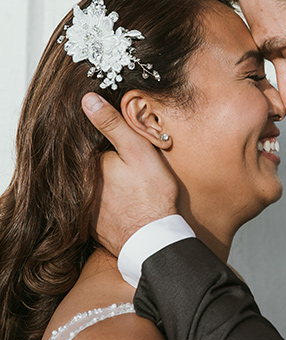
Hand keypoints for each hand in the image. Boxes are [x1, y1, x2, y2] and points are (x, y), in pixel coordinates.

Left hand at [82, 92, 178, 255]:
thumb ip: (112, 123)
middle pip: (84, 165)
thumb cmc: (150, 194)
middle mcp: (76, 188)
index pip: (82, 144)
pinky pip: (91, 204)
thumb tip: (86, 99)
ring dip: (97, 180)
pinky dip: (100, 198)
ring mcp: (81, 208)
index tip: (110, 140)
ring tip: (119, 179)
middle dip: (96, 159)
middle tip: (121, 162)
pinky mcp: (90, 224)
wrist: (155, 240)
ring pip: (86, 185)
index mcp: (85, 166)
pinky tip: (117, 198)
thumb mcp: (136, 150)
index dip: (96, 137)